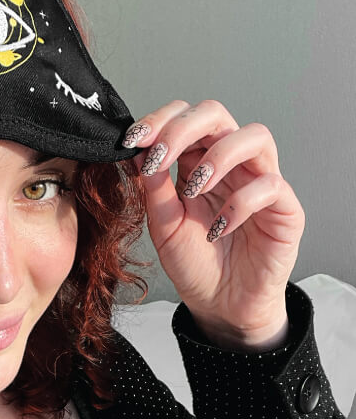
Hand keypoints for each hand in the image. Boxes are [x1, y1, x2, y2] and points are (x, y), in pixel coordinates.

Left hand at [122, 99, 304, 349]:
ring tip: (194, 189)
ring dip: (217, 156)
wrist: (219, 305)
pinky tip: (218, 228)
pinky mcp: (285, 209)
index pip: (185, 117)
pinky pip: (271, 186)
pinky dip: (240, 203)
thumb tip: (137, 149)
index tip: (133, 139)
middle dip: (184, 128)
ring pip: (255, 137)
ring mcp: (261, 182)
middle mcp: (231, 164)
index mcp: (197, 161)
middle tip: (159, 156)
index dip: (159, 120)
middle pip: (217, 114)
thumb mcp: (163, 224)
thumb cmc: (194, 263)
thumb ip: (152, 187)